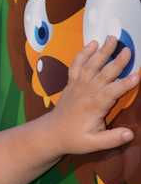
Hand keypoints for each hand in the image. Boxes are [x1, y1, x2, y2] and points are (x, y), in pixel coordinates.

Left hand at [49, 35, 139, 155]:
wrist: (51, 134)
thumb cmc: (74, 139)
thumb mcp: (92, 144)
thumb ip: (111, 139)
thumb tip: (129, 134)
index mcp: (92, 109)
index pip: (109, 94)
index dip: (122, 85)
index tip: (136, 76)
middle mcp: (84, 96)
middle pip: (101, 76)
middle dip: (115, 63)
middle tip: (128, 51)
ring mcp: (76, 88)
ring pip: (89, 67)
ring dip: (101, 52)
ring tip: (112, 38)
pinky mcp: (71, 84)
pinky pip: (76, 66)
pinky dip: (83, 54)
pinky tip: (92, 43)